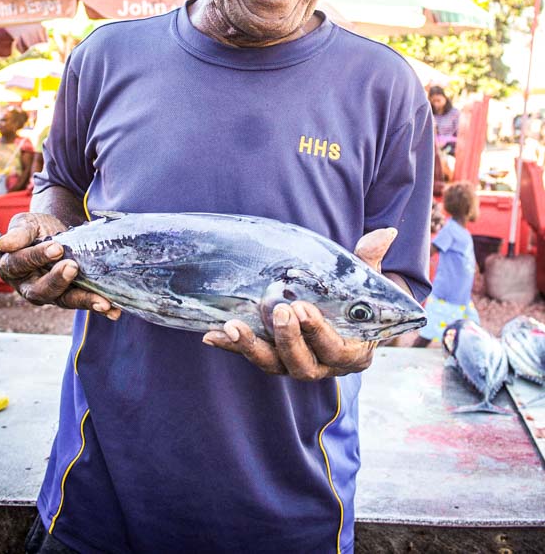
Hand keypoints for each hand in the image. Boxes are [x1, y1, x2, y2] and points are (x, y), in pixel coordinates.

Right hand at [0, 212, 120, 319]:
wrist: (56, 231)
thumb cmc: (37, 228)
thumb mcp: (26, 223)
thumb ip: (18, 233)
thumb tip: (4, 244)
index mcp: (13, 268)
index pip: (21, 263)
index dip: (37, 256)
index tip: (55, 247)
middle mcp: (30, 286)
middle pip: (42, 290)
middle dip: (58, 281)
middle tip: (73, 267)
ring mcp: (52, 294)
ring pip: (66, 300)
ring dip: (85, 301)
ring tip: (103, 303)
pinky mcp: (72, 294)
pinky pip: (84, 302)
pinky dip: (100, 307)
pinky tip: (114, 310)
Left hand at [202, 227, 396, 379]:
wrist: (341, 318)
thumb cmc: (355, 299)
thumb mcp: (366, 281)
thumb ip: (370, 260)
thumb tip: (386, 232)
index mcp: (352, 352)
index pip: (335, 349)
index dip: (317, 332)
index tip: (303, 308)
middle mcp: (323, 366)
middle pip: (302, 364)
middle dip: (287, 339)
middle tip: (277, 311)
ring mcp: (295, 365)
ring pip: (273, 365)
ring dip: (251, 347)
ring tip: (232, 327)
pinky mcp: (272, 358)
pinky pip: (251, 355)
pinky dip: (232, 346)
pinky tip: (213, 334)